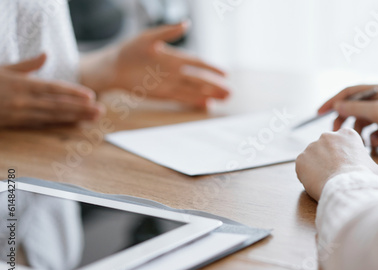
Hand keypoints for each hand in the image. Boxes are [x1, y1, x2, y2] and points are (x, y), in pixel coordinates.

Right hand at [0, 54, 103, 127]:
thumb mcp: (4, 68)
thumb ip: (27, 64)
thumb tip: (46, 55)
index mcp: (21, 84)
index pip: (53, 88)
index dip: (73, 92)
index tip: (90, 96)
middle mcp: (23, 100)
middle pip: (58, 105)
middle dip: (81, 108)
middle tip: (101, 110)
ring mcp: (19, 114)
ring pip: (52, 116)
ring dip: (74, 118)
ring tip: (93, 118)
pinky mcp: (15, 123)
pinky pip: (41, 124)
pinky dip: (58, 124)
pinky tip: (73, 125)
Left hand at [81, 22, 228, 108]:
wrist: (113, 67)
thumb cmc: (129, 50)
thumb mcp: (148, 37)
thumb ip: (168, 32)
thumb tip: (187, 24)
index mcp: (174, 57)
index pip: (198, 63)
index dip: (212, 68)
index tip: (226, 74)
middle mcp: (175, 72)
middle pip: (200, 80)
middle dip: (215, 86)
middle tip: (231, 92)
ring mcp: (170, 84)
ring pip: (194, 90)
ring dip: (209, 95)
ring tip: (224, 99)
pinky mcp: (162, 94)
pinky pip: (182, 98)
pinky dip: (194, 101)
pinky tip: (206, 104)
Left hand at [296, 129, 377, 200]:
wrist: (347, 188)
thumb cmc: (364, 179)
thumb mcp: (377, 169)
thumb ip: (370, 164)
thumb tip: (371, 170)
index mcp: (347, 134)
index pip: (342, 142)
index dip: (344, 155)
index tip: (345, 165)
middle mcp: (327, 135)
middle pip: (326, 147)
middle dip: (328, 159)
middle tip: (334, 174)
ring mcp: (312, 146)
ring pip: (313, 157)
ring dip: (317, 167)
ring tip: (326, 180)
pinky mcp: (301, 159)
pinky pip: (302, 166)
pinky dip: (307, 175)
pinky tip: (316, 183)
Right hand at [318, 84, 377, 152]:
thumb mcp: (376, 113)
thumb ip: (354, 109)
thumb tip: (336, 106)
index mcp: (376, 90)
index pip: (348, 92)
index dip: (332, 101)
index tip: (319, 112)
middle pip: (354, 107)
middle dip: (345, 119)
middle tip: (337, 131)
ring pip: (363, 121)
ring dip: (359, 132)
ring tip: (359, 142)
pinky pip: (373, 131)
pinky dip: (371, 138)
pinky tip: (375, 145)